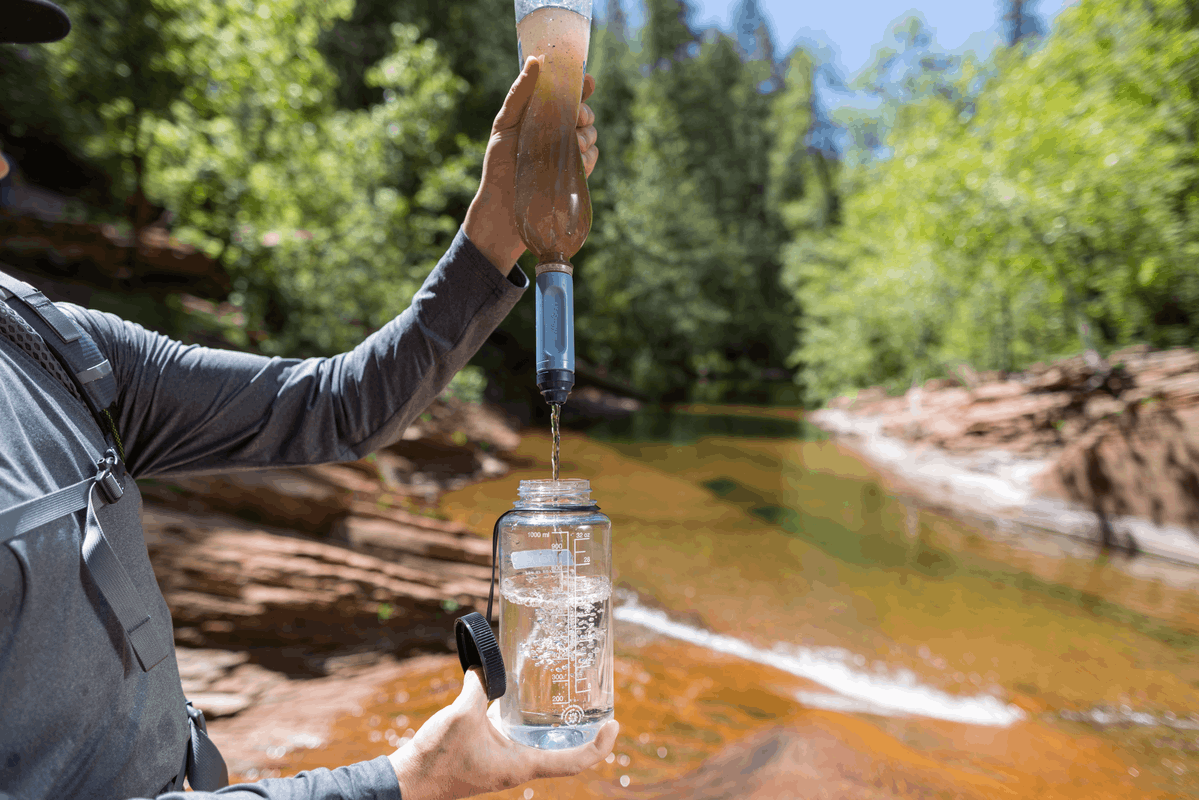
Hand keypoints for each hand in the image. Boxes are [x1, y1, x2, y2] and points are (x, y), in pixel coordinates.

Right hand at [389, 668, 618, 799]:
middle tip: (596, 700)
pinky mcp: (491, 752)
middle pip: (564, 751)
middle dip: (584, 731)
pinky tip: (521, 693)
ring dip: (557, 724)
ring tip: (568, 693)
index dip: (599, 746)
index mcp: (522, 764)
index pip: (573, 761)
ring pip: (542, 742)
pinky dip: (529, 718)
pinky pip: (520, 736)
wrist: (410, 781)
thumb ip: (480, 687)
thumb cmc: (438, 758)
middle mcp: (519, 765)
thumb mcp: (462, 715)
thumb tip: (487, 664)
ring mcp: (506, 760)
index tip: (614, 724)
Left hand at [464, 56, 599, 274]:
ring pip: (591, 133)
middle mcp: (557, 131)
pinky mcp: (576, 173)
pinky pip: (592, 157)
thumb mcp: (505, 124)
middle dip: (584, 111)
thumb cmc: (498, 164)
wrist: (503, 208)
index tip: (586, 81)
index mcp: (541, 116)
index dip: (580, 84)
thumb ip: (520, 94)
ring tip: (569, 145)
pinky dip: (586, 156)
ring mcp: (568, 153)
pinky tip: (574, 162)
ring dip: (584, 135)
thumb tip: (535, 60)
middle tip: (576, 117)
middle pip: (584, 111)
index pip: (566, 93)